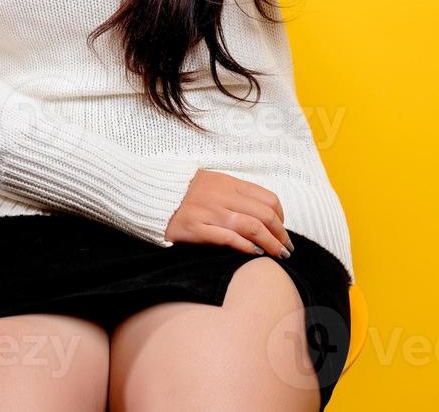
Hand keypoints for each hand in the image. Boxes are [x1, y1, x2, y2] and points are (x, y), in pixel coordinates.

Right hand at [165, 168, 295, 256]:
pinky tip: (255, 253)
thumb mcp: (214, 184)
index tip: (283, 231)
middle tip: (287, 249)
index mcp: (228, 183)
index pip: (268, 199)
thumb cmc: (185, 192)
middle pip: (264, 215)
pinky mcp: (195, 228)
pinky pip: (228, 238)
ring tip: (278, 255)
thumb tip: (265, 215)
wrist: (151, 193)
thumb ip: (237, 195)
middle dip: (281, 235)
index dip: (281, 218)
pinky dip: (246, 246)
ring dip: (270, 244)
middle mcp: (221, 196)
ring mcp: (209, 212)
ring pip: (251, 227)